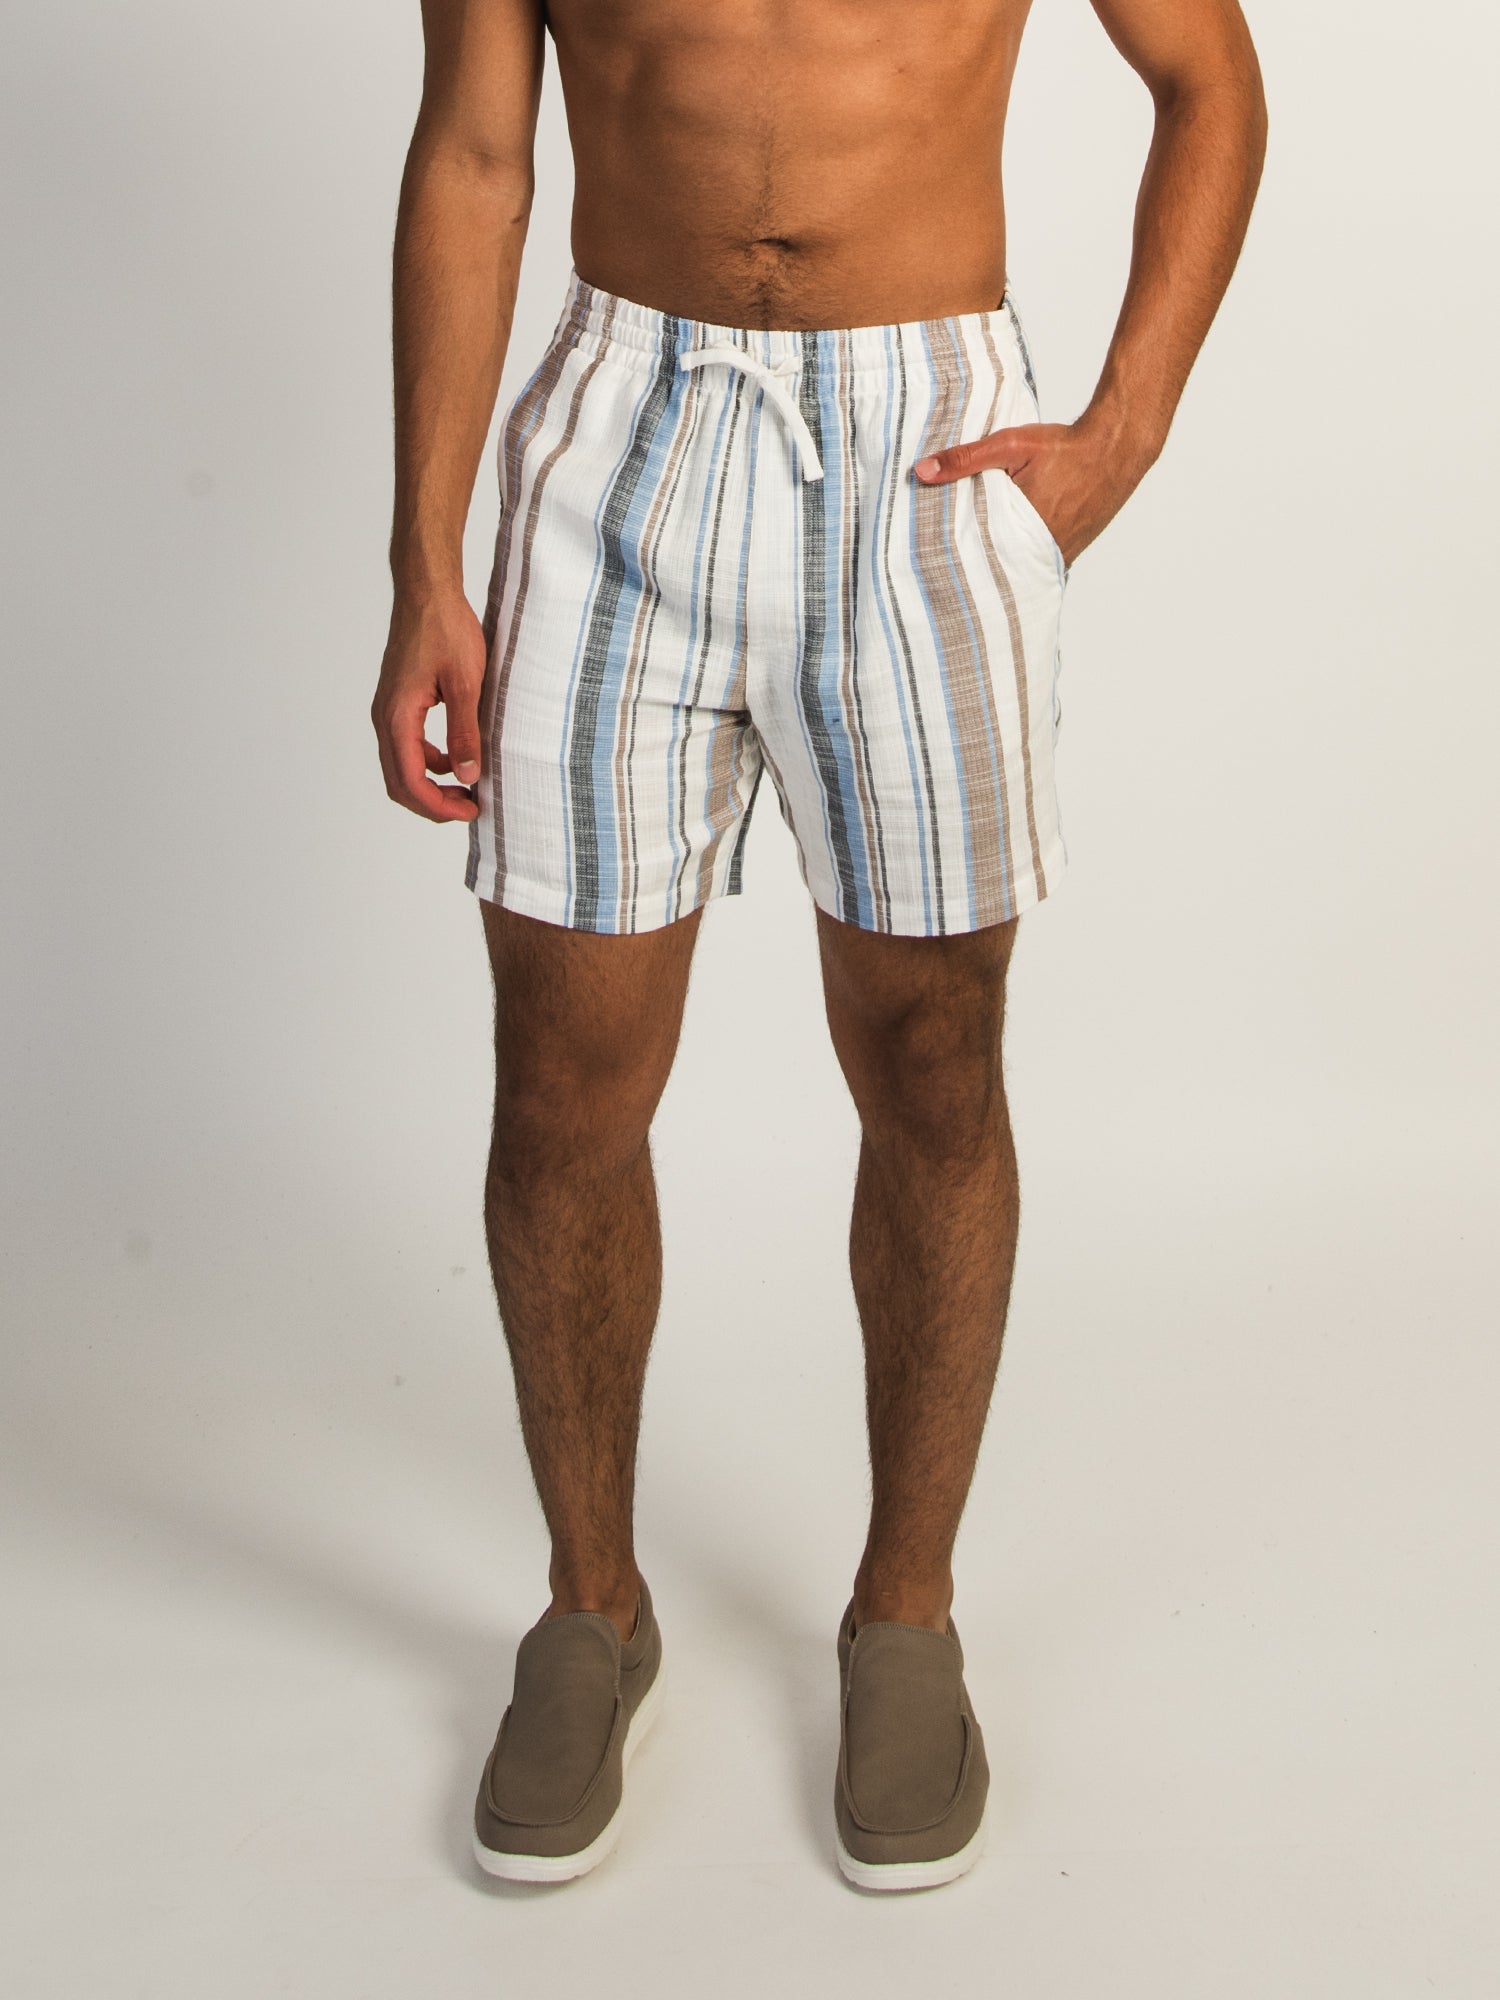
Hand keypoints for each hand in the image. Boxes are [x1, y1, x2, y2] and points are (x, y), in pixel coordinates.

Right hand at [371, 591, 486, 822]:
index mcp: (398, 716)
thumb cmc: (446, 630)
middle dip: (433, 803)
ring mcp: (389, 710)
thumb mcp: (466, 684)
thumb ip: (464, 732)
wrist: (427, 593)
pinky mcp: (398, 703)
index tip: (470, 810)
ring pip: (401, 766)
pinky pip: (406, 746)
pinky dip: (428, 763)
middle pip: (399, 782)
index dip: (438, 807)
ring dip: (430, 785)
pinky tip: (456, 758)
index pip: (410, 781)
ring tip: (467, 788)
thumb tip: (466, 775)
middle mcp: (386, 717)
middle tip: (469, 807)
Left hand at [913, 415, 1158, 569]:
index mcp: (1023, 533)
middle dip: (975, 566)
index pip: (978, 559)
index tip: (934, 565)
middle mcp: (1042, 552)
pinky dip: (1021, 558)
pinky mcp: (1069, 550)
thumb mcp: (1010, 446)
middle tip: (945, 570)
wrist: (1116, 448)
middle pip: (997, 568)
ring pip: (1018, 567)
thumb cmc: (1065, 447)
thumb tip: (921, 471)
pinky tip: (1004, 553)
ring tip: (971, 563)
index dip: (957, 562)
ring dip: (998, 564)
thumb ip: (965, 459)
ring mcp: (1058, 554)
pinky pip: (1037, 562)